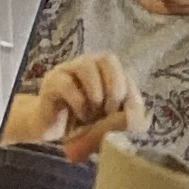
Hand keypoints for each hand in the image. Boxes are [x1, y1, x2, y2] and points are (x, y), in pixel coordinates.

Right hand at [2, 53, 142, 164]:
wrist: (52, 130)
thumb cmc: (85, 124)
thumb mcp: (111, 122)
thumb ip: (126, 117)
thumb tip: (136, 117)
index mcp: (105, 70)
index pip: (123, 69)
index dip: (127, 91)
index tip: (124, 115)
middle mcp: (88, 64)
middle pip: (107, 58)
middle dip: (114, 88)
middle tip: (109, 112)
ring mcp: (67, 70)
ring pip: (86, 65)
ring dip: (95, 93)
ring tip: (94, 115)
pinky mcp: (51, 82)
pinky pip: (67, 84)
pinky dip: (79, 103)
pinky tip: (79, 117)